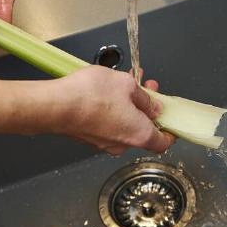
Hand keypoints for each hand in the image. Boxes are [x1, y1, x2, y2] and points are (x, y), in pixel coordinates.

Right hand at [53, 66, 175, 154]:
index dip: (170, 131)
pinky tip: (108, 90)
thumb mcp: (127, 85)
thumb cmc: (91, 96)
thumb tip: (153, 106)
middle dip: (146, 106)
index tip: (171, 119)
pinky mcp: (88, 136)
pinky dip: (112, 109)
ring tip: (125, 82)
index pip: (163, 142)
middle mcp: (122, 145)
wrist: (55, 105)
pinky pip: (107, 123)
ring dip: (128, 104)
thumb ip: (144, 97)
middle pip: (143, 128)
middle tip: (146, 87)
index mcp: (139, 135)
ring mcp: (103, 142)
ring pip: (124, 123)